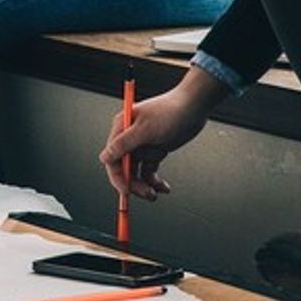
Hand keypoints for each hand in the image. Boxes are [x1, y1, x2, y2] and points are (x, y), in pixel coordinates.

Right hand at [98, 70, 226, 200]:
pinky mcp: (155, 150)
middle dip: (133, 183)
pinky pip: (150, 170)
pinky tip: (163, 187)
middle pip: (124, 168)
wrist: (195, 105)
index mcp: (121, 129)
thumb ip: (123, 144)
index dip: (117, 176)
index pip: (112, 158)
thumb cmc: (171, 111)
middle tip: (146, 194)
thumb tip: (104, 157)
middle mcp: (129, 138)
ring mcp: (142, 145)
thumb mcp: (145, 130)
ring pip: (137, 172)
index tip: (126, 190)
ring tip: (155, 193)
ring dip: (145, 185)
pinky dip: (155, 180)